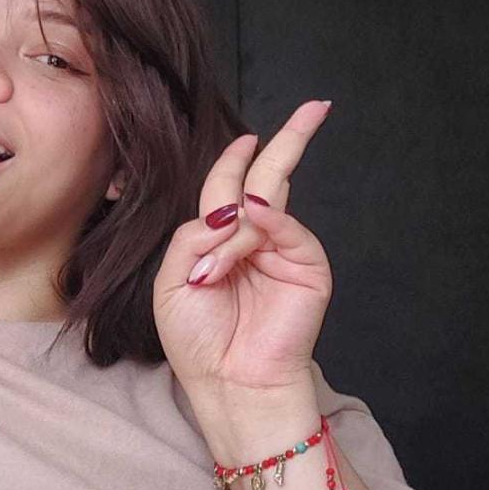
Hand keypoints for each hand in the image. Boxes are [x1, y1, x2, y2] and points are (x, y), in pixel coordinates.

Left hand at [153, 99, 333, 398]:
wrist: (228, 382)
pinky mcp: (307, 265)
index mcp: (218, 242)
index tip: (246, 137)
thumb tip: (230, 207)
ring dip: (229, 233)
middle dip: (289, 141)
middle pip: (267, 178)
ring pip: (262, 203)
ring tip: (212, 277)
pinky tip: (235, 251)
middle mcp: (254, 239)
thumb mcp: (173, 282)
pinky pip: (281, 226)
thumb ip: (191, 237)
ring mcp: (284, 249)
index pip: (227, 189)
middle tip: (315, 107)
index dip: (234, 161)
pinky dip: (253, 233)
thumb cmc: (197, 340)